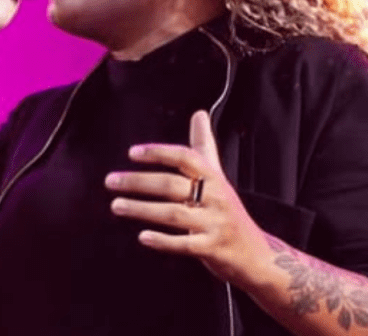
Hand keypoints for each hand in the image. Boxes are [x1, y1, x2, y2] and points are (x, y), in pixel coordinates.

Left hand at [104, 110, 271, 286]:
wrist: (257, 254)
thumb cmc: (230, 212)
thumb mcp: (218, 177)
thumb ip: (204, 147)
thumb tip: (199, 114)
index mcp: (214, 178)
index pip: (185, 157)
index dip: (158, 153)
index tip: (132, 153)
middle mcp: (215, 197)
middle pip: (172, 185)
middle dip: (138, 182)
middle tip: (111, 182)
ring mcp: (215, 224)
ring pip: (174, 213)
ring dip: (142, 209)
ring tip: (116, 205)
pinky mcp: (212, 248)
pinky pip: (184, 244)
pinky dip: (163, 241)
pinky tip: (143, 237)